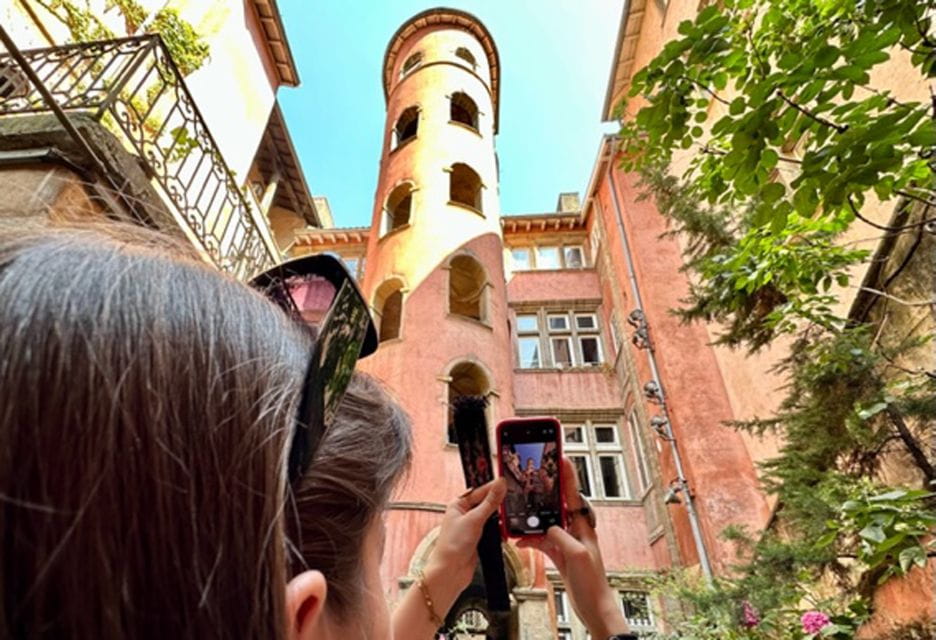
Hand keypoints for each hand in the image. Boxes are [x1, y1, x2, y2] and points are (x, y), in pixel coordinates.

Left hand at [422, 478, 506, 614]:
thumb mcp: (475, 519)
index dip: (492, 487)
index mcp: (458, 505)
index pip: (479, 491)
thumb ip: (490, 502)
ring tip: (508, 514)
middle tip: (511, 498)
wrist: (450, 571)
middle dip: (497, 502)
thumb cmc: (452, 546)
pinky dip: (497, 529)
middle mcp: (463, 514)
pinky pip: (490, 529)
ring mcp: (470, 527)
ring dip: (497, 517)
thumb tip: (500, 484)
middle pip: (485, 503)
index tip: (506, 482)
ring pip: (489, 516)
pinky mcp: (477, 538)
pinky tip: (503, 529)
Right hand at [518, 458, 629, 638]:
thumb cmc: (593, 583)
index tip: (561, 457)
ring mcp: (566, 541)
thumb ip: (561, 536)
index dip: (568, 475)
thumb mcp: (577, 555)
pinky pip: (541, 540)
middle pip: (557, 504)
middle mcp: (575, 530)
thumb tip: (548, 527)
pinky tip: (521, 540)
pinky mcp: (559, 553)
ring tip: (519, 513)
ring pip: (546, 522)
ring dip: (533, 520)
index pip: (573, 494)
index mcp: (583, 526)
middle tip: (533, 477)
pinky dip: (530, 539)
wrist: (594, 607)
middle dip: (545, 491)